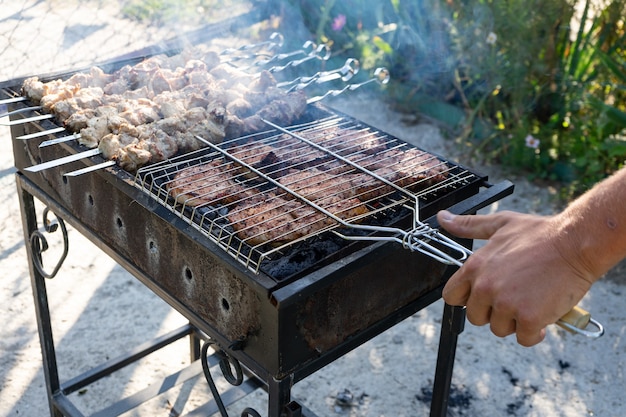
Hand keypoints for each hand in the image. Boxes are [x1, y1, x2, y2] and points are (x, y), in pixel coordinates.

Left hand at [436, 210, 593, 345]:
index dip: (466, 299)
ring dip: (515, 321)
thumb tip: (443, 218)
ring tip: (530, 300)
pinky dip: (535, 333)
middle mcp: (485, 287)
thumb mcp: (499, 224)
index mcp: (475, 268)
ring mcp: (506, 304)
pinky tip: (543, 316)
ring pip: (500, 329)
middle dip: (492, 312)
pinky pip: (525, 339)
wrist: (575, 243)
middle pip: (475, 317)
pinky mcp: (529, 317)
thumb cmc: (540, 234)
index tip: (482, 297)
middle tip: (514, 297)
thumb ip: (468, 226)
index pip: (451, 297)